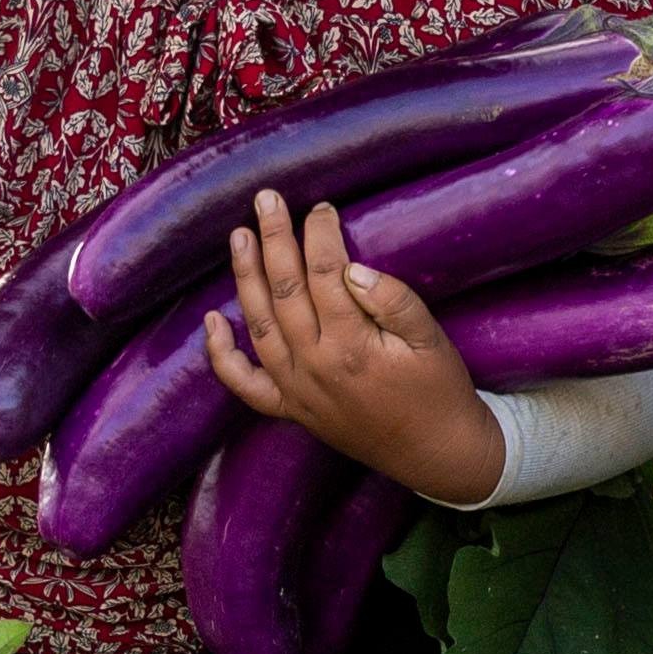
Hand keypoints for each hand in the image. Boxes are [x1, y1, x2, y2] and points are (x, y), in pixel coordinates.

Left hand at [199, 195, 507, 504]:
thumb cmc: (439, 391)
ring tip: (239, 236)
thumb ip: (394, 302)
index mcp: (351, 345)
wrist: (436, 453)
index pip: (324, 274)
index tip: (321, 208)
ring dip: (245, 277)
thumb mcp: (431, 341)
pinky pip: (245, 384)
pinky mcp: (291, 409)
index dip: (319, 235)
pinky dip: (222, 355)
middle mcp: (313, 365)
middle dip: (273, 239)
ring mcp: (296, 389)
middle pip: (284, 290)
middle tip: (265, 200)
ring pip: (259, 324)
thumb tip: (352, 269)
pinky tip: (213, 321)